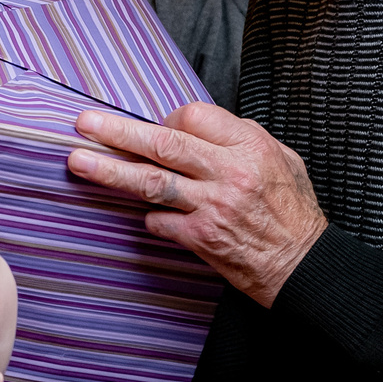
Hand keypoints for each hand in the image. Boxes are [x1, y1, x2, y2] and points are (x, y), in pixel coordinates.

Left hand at [67, 104, 327, 305]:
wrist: (304, 265)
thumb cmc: (293, 212)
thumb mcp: (282, 159)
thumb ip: (242, 139)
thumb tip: (200, 126)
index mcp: (248, 146)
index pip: (193, 116)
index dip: (167, 118)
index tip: (156, 126)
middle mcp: (228, 173)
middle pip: (163, 143)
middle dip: (118, 131)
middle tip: (84, 123)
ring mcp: (213, 206)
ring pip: (152, 181)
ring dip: (111, 171)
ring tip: (78, 161)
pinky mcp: (203, 238)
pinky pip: (160, 222)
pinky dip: (148, 217)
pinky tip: (142, 214)